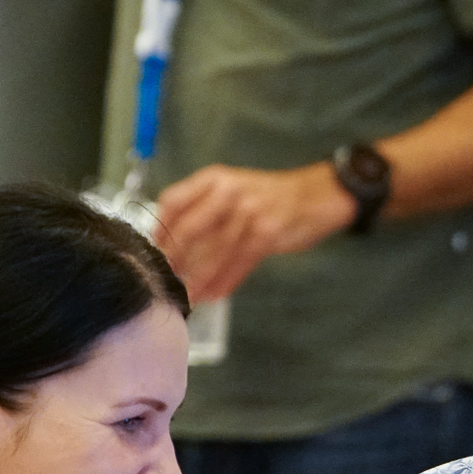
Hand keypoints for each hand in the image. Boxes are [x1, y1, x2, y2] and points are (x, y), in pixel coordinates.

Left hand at [153, 162, 355, 303]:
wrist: (318, 194)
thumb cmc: (270, 197)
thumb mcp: (234, 190)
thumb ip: (206, 209)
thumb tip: (174, 243)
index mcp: (214, 178)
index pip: (173, 201)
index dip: (160, 230)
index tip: (155, 252)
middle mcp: (228, 191)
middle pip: (188, 228)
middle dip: (174, 258)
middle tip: (166, 278)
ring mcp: (248, 211)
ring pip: (214, 252)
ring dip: (199, 278)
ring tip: (188, 295)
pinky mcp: (267, 233)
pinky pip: (239, 264)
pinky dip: (224, 282)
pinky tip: (214, 294)